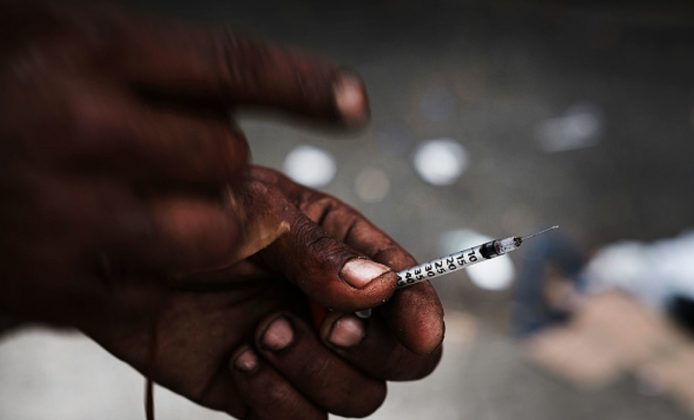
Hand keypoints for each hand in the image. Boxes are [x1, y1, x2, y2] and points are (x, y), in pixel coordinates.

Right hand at [0, 1, 367, 324]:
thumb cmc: (4, 86)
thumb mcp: (67, 41)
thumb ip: (155, 66)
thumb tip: (241, 95)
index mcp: (93, 53)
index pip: (231, 66)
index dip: (302, 85)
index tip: (354, 104)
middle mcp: (81, 129)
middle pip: (226, 158)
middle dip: (220, 162)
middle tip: (178, 155)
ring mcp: (67, 214)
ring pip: (211, 233)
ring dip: (204, 222)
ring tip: (152, 201)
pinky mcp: (56, 284)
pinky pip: (156, 287)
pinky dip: (152, 270)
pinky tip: (107, 239)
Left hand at [85, 166, 443, 418]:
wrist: (116, 259)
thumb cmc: (187, 216)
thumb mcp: (258, 216)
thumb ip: (321, 253)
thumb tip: (383, 289)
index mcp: (344, 253)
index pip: (410, 292)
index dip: (422, 315)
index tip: (416, 329)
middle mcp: (330, 306)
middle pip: (398, 360)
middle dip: (369, 349)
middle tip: (326, 323)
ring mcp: (301, 352)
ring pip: (355, 397)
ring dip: (317, 372)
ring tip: (263, 331)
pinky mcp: (262, 390)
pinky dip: (279, 401)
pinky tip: (241, 359)